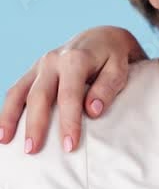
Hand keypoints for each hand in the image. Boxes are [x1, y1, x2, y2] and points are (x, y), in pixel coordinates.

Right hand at [0, 27, 146, 152]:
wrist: (100, 38)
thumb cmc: (112, 59)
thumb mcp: (118, 69)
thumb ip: (107, 88)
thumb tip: (92, 110)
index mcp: (75, 59)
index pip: (69, 95)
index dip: (68, 121)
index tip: (69, 146)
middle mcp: (53, 60)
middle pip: (39, 95)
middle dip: (35, 124)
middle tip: (32, 150)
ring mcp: (39, 66)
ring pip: (19, 91)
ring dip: (10, 117)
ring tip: (5, 141)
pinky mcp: (33, 72)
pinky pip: (15, 90)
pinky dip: (6, 109)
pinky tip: (3, 129)